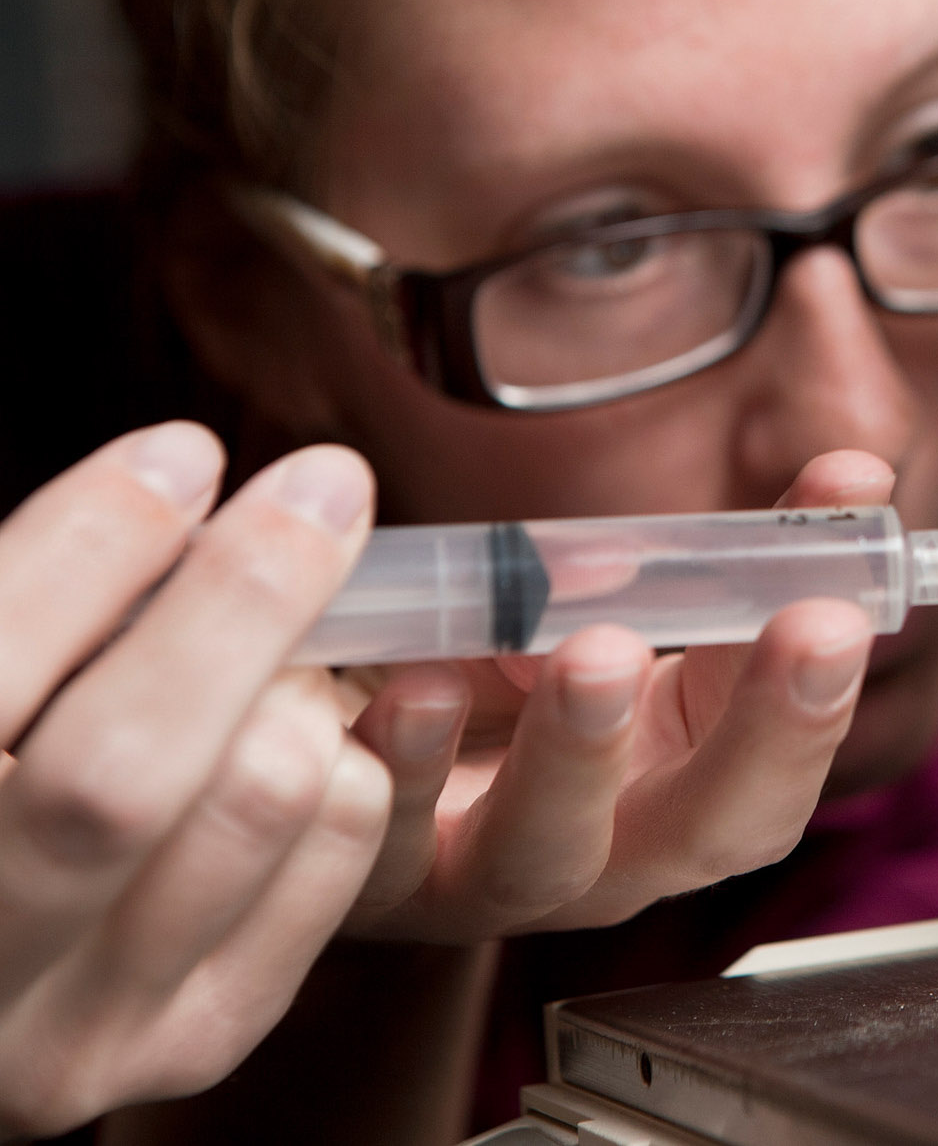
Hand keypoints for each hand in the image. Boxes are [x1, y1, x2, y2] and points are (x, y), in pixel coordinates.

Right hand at [0, 424, 391, 1136]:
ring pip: (260, 808)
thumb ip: (33, 608)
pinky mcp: (196, 1038)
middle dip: (242, 602)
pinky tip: (306, 726)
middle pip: (120, 775)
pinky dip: (352, 758)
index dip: (94, 544)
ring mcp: (79, 1033)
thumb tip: (180, 478)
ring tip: (287, 643)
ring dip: (302, 684)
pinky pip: (339, 855)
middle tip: (321, 493)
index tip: (187, 452)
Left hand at [339, 450, 891, 940]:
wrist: (343, 710)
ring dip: (573, 755)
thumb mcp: (629, 600)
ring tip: (588, 651)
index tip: (837, 615)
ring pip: (537, 856)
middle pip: (692, 838)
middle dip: (744, 742)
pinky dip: (407, 755)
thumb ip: (742, 547)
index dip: (812, 714)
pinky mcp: (362, 871)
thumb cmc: (503, 662)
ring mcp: (478, 875)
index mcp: (677, 791)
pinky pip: (382, 832)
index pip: (774, 783)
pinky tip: (417, 684)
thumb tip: (859, 474)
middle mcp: (596, 856)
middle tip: (783, 635)